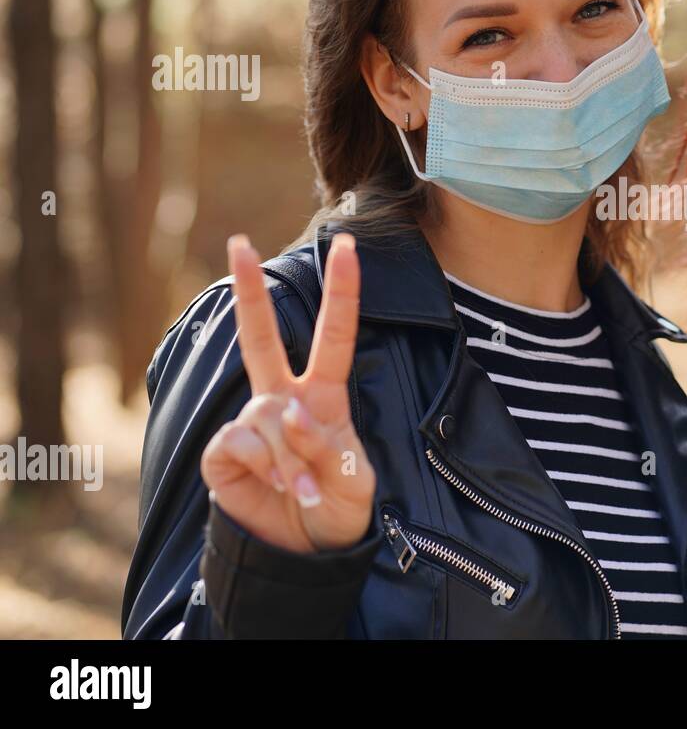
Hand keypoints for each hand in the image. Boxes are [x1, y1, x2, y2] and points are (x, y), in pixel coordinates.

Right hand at [200, 233, 375, 553]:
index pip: (334, 335)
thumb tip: (289, 415)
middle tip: (238, 242)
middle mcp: (282, 400)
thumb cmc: (338, 508)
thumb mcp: (354, 479)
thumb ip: (328, 446)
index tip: (349, 247)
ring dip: (291, 458)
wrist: (307, 553)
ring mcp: (250, 423)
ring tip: (304, 491)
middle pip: (262, 337)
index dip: (343, 292)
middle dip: (248, 292)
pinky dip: (267, 468)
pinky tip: (277, 489)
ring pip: (267, 415)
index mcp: (324, 395)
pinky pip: (243, 443)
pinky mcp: (223, 453)